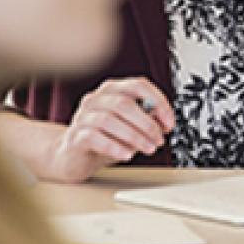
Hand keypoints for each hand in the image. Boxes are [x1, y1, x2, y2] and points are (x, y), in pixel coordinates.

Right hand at [46, 77, 174, 182]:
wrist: (74, 157)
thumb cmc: (104, 139)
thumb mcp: (129, 128)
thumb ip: (145, 120)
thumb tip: (163, 122)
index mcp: (112, 91)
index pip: (138, 85)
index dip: (158, 102)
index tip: (169, 122)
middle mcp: (95, 99)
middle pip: (124, 103)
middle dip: (147, 124)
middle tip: (158, 140)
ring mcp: (82, 116)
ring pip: (108, 119)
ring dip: (133, 136)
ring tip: (146, 149)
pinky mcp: (75, 136)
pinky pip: (93, 137)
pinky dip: (113, 146)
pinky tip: (125, 155)